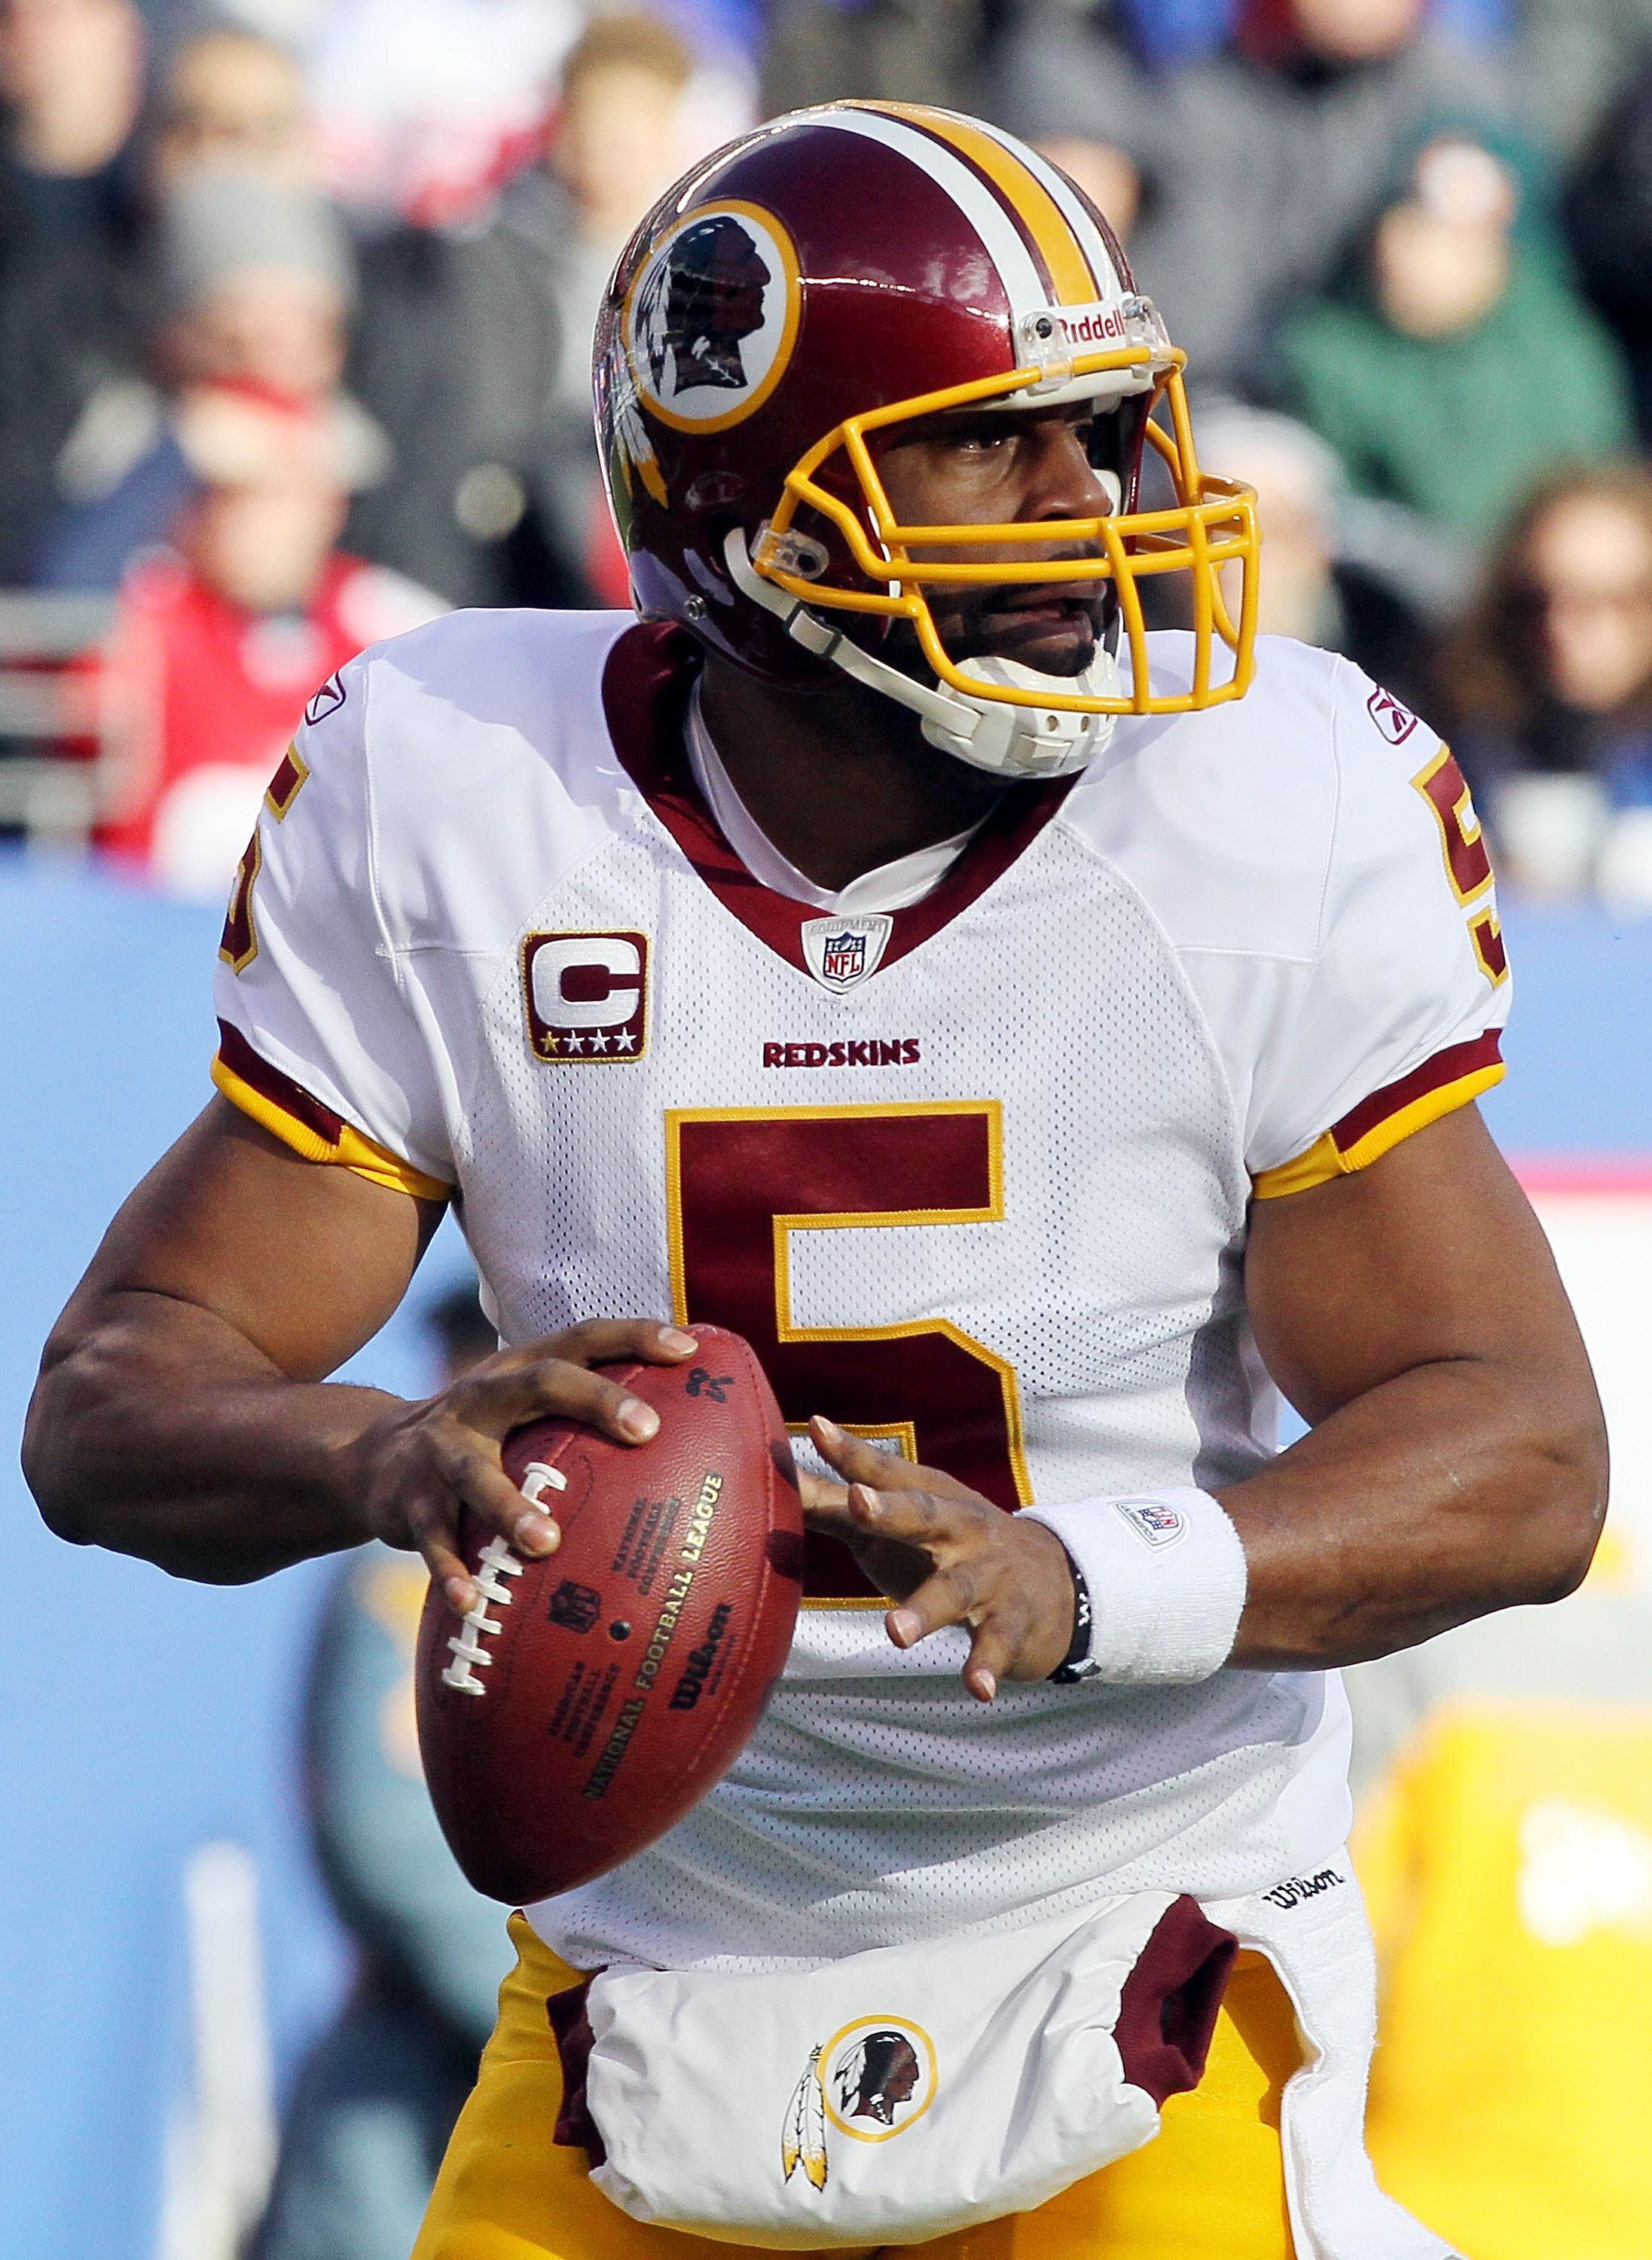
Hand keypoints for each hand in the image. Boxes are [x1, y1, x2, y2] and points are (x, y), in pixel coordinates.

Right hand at [346, 1319, 697, 1614]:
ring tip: (546, 1543)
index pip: (582, 1338)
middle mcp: (480, 1397)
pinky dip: (449, 1571)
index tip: (687, 1351)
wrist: (368, 1458)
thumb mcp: (522, 1411)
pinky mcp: (408, 1501)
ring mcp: (440, 1449)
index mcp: (517, 1370)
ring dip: (510, 1506)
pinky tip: (471, 1603)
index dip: (633, 1336)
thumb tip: (691, 1437)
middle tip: (646, 1431)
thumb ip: (583, 1415)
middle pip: (539, 1383)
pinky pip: (431, 1538)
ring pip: (475, 1473)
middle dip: (594, 1400)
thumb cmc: (483, 1438)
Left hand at [799, 1417, 1076, 1701]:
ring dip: (926, 1609)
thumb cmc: (951, 1545)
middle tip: (856, 1502)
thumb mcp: (900, 1520)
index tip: (817, 1428)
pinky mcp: (1012, 1621)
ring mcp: (989, 1574)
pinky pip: (997, 1644)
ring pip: (955, 1589)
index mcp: (928, 1498)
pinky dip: (988, 1665)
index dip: (850, 1453)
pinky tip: (979, 1689)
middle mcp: (960, 1528)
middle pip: (922, 1516)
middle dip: (890, 1509)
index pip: (884, 1472)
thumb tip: (774, 1478)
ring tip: (895, 1633)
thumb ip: (836, 1504)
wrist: (1055, 1582)